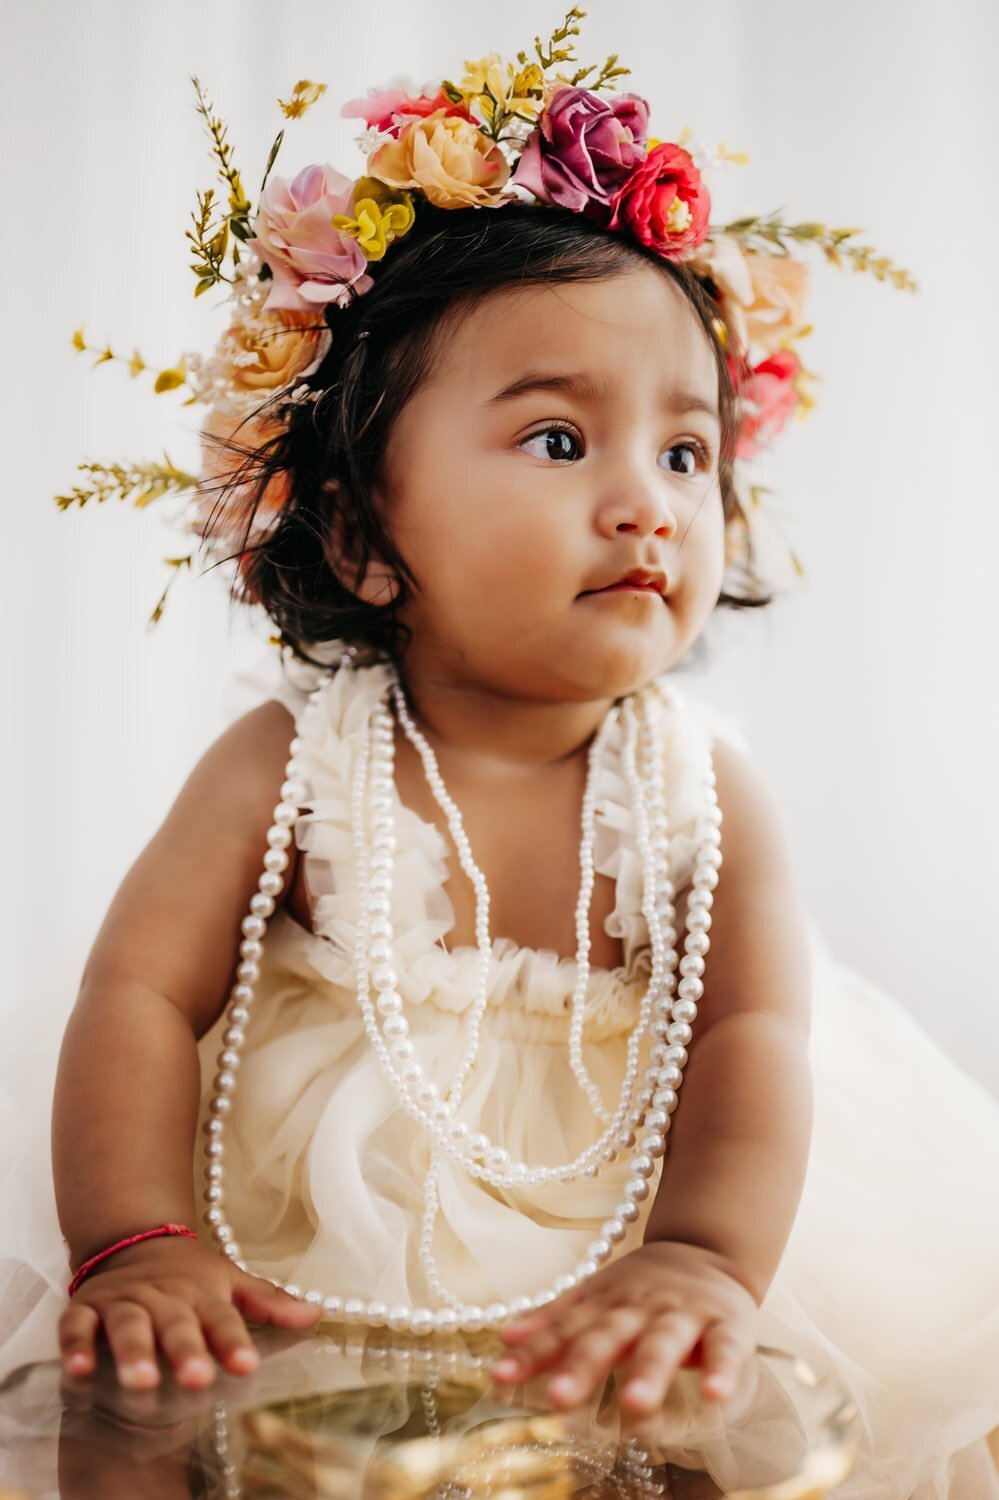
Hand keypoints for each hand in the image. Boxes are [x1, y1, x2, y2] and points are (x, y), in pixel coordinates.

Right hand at [57, 1236, 320, 1390]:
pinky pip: (77, 1326)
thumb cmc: (188, 1274)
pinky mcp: (87, 1309)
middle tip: (195, 1377)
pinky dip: (76, 1345)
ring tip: (142, 1380)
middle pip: (176, 1324)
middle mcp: (163, 1298)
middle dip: (185, 1349)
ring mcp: (124, 1302)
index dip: (234, 1342)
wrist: (134, 1239)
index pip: (222, 1319)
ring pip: (129, 1326)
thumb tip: (315, 1315)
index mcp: (201, 1295)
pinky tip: (79, 1369)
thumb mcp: (229, 1281)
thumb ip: (268, 1302)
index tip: (246, 1367)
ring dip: (134, 1352)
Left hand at [489, 1240, 759, 1413]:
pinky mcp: (727, 1324)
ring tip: (633, 1405)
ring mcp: (684, 1314)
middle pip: (608, 1336)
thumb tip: (503, 1339)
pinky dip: (722, 1370)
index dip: (533, 1352)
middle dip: (583, 1366)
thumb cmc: (643, 1287)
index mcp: (606, 1303)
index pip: (564, 1329)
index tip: (500, 1376)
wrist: (709, 1247)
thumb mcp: (597, 1296)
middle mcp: (640, 1307)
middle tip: (557, 1398)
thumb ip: (554, 1320)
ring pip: (664, 1342)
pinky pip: (726, 1349)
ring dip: (649, 1372)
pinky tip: (715, 1395)